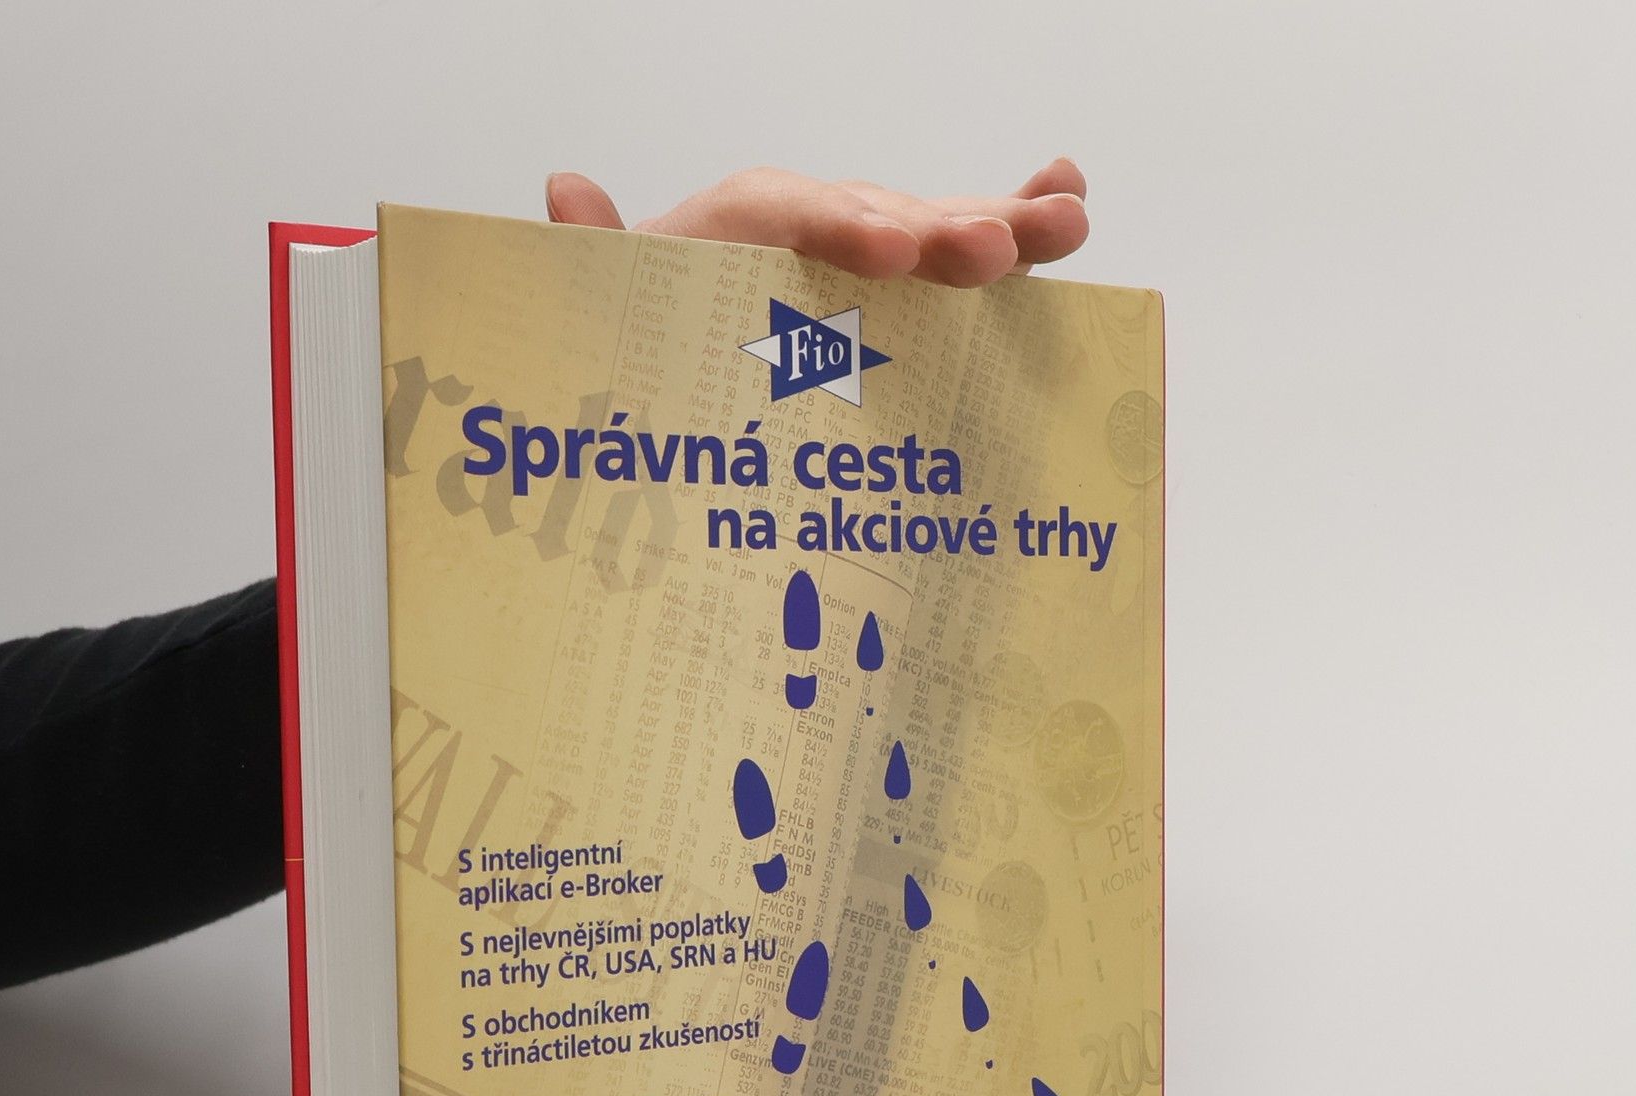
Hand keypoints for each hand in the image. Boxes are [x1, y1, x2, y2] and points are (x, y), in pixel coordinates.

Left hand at [545, 162, 1088, 287]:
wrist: (664, 361)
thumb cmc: (646, 338)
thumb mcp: (609, 310)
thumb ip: (598, 260)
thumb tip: (566, 193)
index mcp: (732, 226)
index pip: (788, 214)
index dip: (842, 229)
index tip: (892, 255)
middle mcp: (809, 221)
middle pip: (879, 214)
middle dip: (938, 231)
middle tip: (990, 254)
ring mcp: (864, 247)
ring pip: (934, 225)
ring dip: (1004, 219)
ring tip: (1067, 223)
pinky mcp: (906, 281)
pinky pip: (960, 243)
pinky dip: (1016, 218)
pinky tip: (1069, 196)